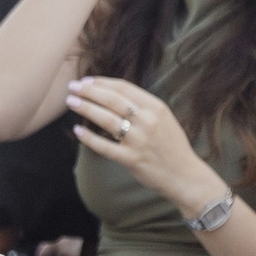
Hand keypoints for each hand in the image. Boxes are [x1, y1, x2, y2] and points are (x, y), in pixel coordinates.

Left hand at [65, 76, 223, 217]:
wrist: (184, 174)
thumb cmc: (170, 145)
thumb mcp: (163, 118)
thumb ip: (142, 106)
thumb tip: (112, 94)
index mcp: (156, 107)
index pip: (123, 88)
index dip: (102, 83)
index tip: (86, 81)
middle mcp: (148, 121)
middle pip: (112, 100)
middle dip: (89, 91)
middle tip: (72, 87)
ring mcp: (139, 140)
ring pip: (106, 119)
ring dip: (85, 108)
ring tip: (70, 101)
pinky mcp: (131, 159)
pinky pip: (105, 147)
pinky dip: (89, 138)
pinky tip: (77, 131)